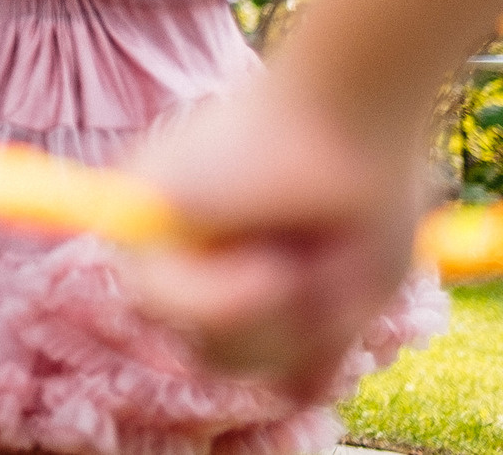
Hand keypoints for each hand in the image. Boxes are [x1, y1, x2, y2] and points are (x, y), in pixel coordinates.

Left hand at [123, 68, 430, 400]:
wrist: (348, 107)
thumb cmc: (364, 186)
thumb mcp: (352, 290)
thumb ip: (312, 344)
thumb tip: (289, 394)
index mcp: (237, 264)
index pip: (238, 349)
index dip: (288, 349)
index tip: (326, 295)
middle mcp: (192, 250)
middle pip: (217, 356)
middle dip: (282, 343)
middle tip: (316, 281)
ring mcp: (159, 231)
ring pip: (193, 341)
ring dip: (263, 324)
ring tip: (294, 266)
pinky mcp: (138, 210)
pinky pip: (164, 301)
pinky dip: (227, 300)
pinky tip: (267, 264)